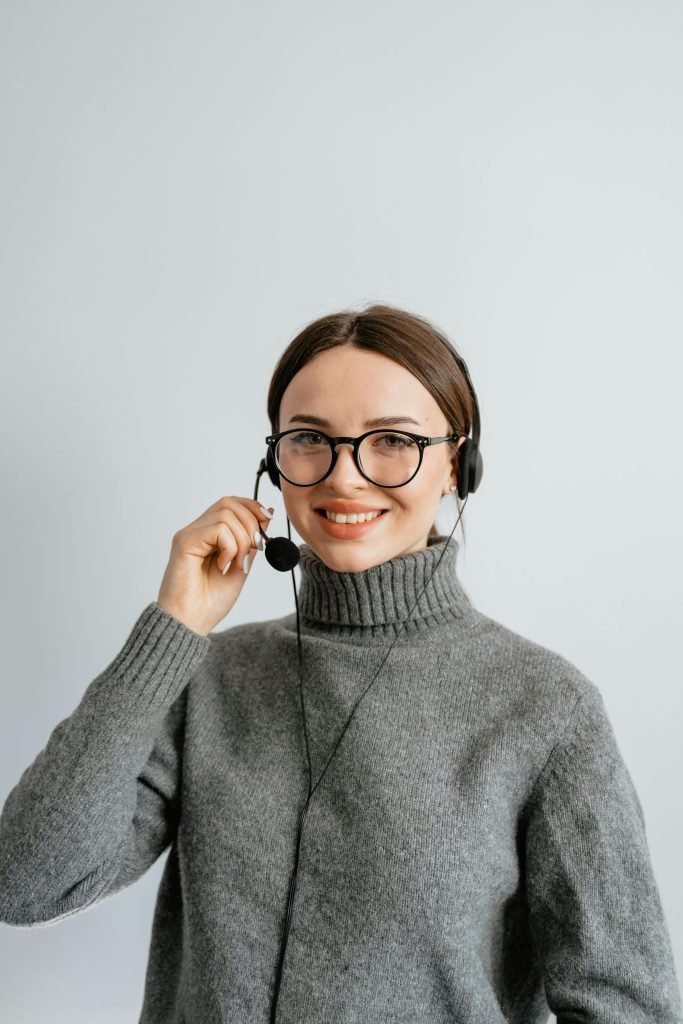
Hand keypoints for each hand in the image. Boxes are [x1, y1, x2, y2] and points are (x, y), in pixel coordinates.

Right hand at [156, 496, 274, 635]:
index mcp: (208, 536)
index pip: (231, 504)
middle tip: (254, 549)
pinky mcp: (184, 542)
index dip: (252, 507)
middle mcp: (197, 531)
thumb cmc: (209, 603)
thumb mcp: (241, 567)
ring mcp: (189, 535)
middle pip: (229, 503)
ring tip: (235, 564)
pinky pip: (217, 529)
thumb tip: (266, 516)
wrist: (190, 624)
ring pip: (226, 514)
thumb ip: (250, 543)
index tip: (267, 521)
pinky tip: (222, 566)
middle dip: (251, 523)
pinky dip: (230, 546)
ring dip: (241, 540)